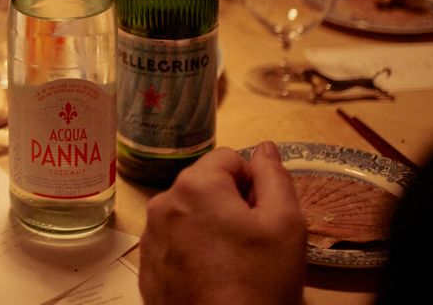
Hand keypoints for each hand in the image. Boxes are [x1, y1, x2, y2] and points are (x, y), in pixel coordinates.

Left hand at [139, 142, 305, 304]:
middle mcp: (163, 203)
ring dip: (211, 228)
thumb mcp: (285, 224)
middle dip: (231, 205)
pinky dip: (194, 252)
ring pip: (190, 215)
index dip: (254, 184)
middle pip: (206, 186)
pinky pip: (175, 243)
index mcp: (195, 185)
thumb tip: (264, 148)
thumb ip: (274, 177)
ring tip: (235, 263)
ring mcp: (151, 237)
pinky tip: (214, 277)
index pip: (230, 159)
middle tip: (254, 241)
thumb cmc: (258, 284)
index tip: (264, 216)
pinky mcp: (148, 267)